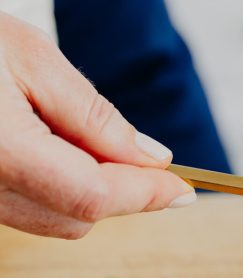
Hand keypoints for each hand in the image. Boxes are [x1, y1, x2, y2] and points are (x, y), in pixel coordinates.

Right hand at [0, 13, 194, 238]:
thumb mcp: (34, 59)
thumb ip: (94, 116)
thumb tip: (151, 158)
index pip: (93, 196)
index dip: (146, 195)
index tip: (185, 188)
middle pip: (76, 217)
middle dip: (121, 191)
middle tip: (142, 152)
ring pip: (50, 218)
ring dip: (89, 190)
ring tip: (82, 134)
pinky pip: (22, 208)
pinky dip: (56, 187)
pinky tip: (54, 146)